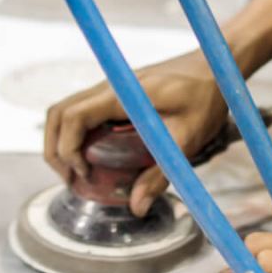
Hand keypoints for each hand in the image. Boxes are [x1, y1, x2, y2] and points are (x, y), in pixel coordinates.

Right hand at [44, 51, 227, 216]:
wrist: (215, 66)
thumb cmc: (206, 96)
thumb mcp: (188, 138)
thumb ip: (161, 172)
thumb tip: (137, 207)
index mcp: (121, 93)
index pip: (72, 116)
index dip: (67, 149)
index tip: (85, 174)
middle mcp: (108, 87)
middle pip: (59, 113)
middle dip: (56, 149)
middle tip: (72, 179)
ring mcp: (110, 88)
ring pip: (67, 110)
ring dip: (63, 141)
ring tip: (78, 172)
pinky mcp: (117, 94)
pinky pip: (84, 111)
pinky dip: (76, 134)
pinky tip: (95, 156)